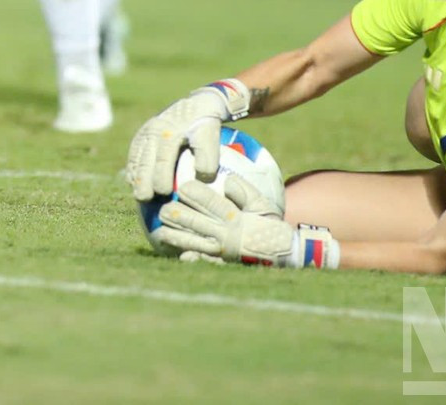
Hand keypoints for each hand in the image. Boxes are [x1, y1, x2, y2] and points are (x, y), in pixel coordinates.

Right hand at [126, 78, 251, 199]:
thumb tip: (202, 179)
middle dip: (146, 179)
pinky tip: (136, 185)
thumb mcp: (211, 135)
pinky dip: (133, 171)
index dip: (163, 174)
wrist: (196, 106)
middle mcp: (156, 129)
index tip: (165, 192)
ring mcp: (146, 132)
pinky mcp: (140, 137)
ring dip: (138, 177)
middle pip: (148, 158)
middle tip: (147, 197)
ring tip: (140, 196)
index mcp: (172, 129)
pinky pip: (134, 156)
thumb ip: (207, 155)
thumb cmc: (206, 125)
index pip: (165, 155)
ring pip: (138, 158)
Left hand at [153, 173, 337, 268]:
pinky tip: (179, 256)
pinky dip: (192, 259)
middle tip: (162, 209)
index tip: (182, 187)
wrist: (286, 255)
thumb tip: (228, 180)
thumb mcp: (263, 207)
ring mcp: (222, 251)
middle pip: (198, 223)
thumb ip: (246, 193)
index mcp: (235, 218)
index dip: (198, 195)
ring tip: (160, 233)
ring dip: (177, 237)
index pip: (213, 204)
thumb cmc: (270, 227)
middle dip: (179, 215)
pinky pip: (204, 262)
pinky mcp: (222, 264)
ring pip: (195, 242)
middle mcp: (226, 235)